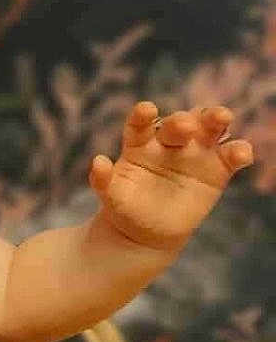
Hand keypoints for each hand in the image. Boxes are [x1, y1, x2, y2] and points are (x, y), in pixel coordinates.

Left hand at [88, 101, 253, 252]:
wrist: (146, 231)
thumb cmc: (126, 207)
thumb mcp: (110, 196)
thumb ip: (102, 180)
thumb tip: (98, 161)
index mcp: (140, 143)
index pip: (142, 123)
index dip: (143, 114)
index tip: (146, 109)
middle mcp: (169, 141)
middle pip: (180, 122)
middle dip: (183, 120)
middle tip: (186, 124)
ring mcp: (195, 153)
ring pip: (208, 130)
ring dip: (215, 119)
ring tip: (222, 118)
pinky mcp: (216, 169)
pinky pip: (230, 156)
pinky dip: (239, 151)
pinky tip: (242, 153)